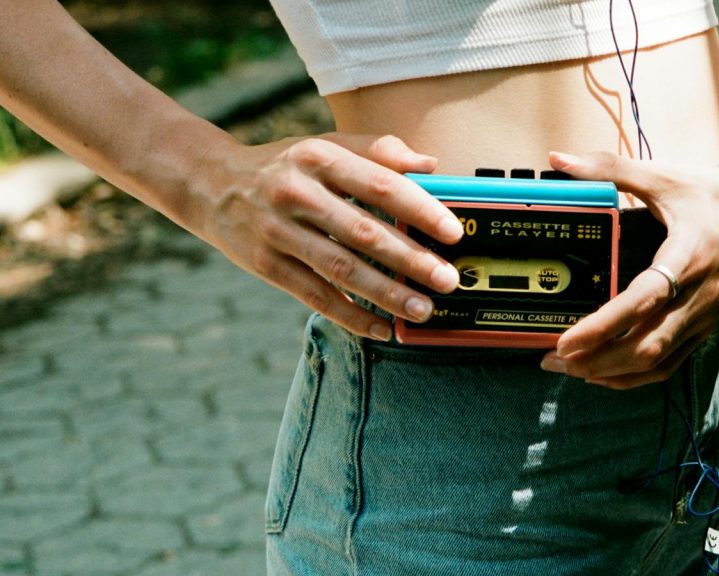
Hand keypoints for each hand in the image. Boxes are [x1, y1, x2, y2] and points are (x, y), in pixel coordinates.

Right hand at [191, 132, 463, 340]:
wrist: (210, 184)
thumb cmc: (285, 165)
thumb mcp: (324, 145)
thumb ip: (378, 150)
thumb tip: (431, 165)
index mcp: (319, 157)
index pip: (380, 185)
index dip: (420, 210)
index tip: (453, 232)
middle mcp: (296, 193)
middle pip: (364, 232)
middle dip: (410, 260)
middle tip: (447, 280)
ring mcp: (277, 231)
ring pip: (340, 269)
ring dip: (386, 293)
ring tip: (422, 310)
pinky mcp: (265, 264)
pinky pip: (314, 295)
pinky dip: (350, 315)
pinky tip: (381, 328)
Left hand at [540, 150, 718, 388]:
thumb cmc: (706, 194)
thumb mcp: (661, 177)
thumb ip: (608, 168)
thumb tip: (559, 159)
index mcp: (688, 256)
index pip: (643, 302)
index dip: (604, 326)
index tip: (567, 340)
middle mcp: (698, 295)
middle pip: (646, 345)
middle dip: (597, 359)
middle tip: (554, 358)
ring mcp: (702, 317)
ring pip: (655, 362)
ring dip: (610, 372)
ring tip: (569, 369)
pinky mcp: (702, 329)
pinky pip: (666, 365)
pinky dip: (632, 376)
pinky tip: (601, 373)